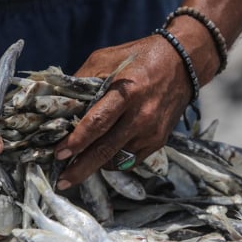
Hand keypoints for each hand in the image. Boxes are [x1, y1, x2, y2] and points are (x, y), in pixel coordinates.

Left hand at [53, 35, 191, 189]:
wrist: (181, 64)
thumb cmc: (138, 58)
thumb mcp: (106, 59)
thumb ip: (83, 81)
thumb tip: (60, 103)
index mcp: (127, 92)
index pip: (98, 122)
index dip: (77, 141)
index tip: (59, 154)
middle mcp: (141, 116)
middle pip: (105, 150)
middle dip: (80, 168)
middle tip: (61, 183)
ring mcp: (151, 132)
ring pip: (116, 159)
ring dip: (94, 166)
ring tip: (75, 168)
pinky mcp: (158, 141)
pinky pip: (130, 160)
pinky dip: (113, 161)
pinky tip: (101, 157)